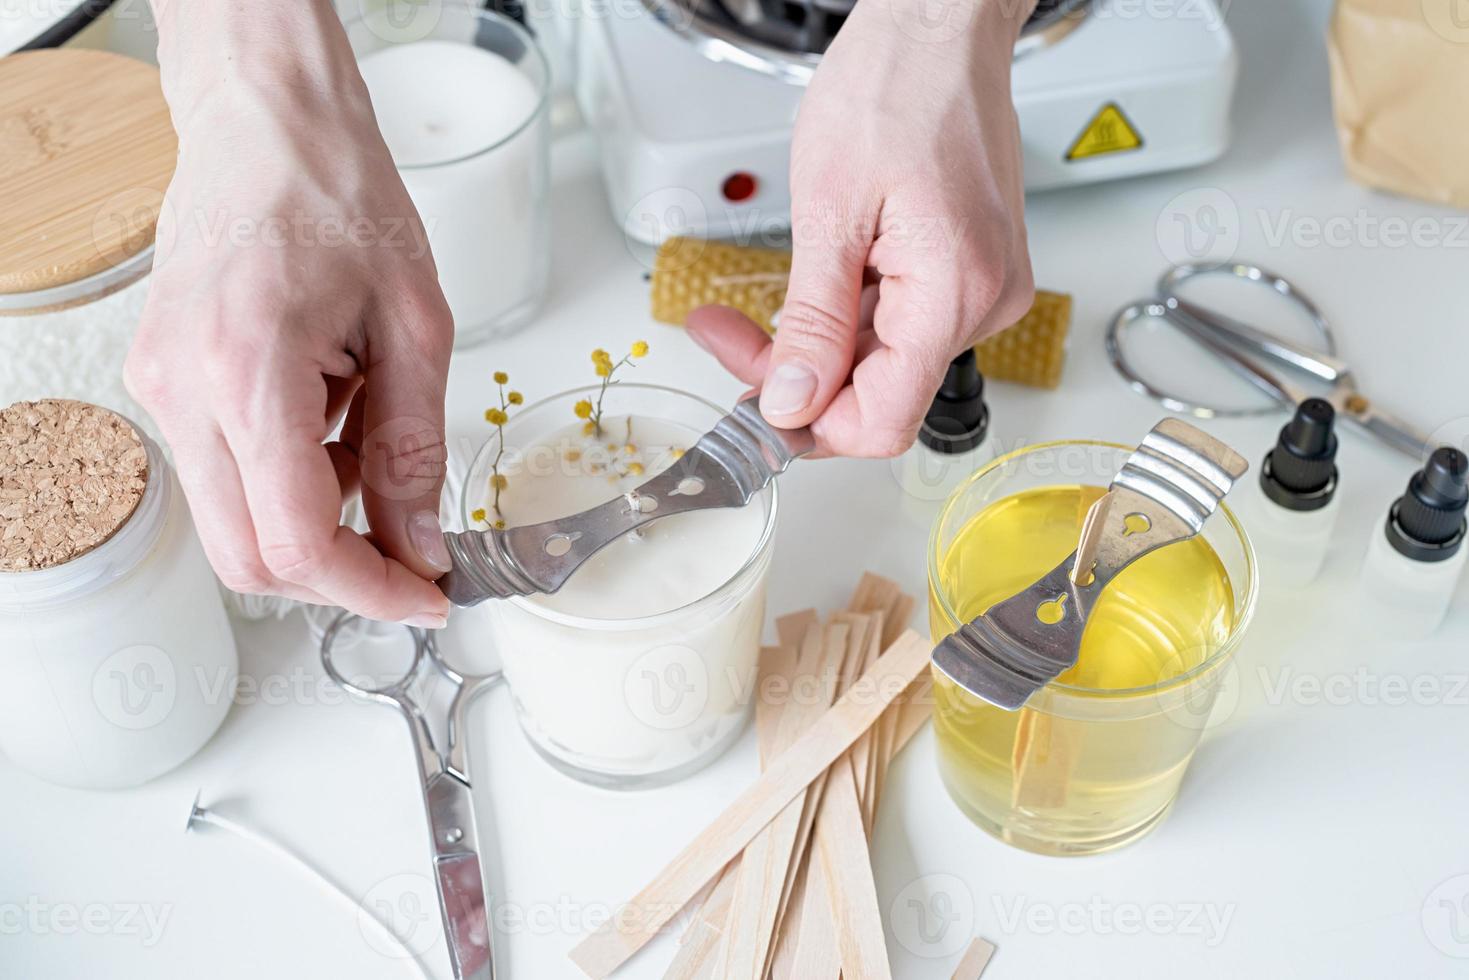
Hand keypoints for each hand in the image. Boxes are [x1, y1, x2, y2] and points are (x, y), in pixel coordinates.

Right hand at [126, 2, 451, 625]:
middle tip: (409, 547)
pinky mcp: (159, 384)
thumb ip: (415, 449)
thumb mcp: (415, 327)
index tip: (425, 593)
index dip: (368, 589)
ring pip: (232, 526)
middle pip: (249, 560)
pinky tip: (329, 420)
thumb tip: (419, 544)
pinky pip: (221, 477)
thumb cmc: (341, 199)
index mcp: (248, 374)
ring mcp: (159, 391)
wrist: (267, 128)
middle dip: (339, 573)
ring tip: (367, 437)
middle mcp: (183, 393)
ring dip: (313, 521)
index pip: (294, 544)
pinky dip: (286, 481)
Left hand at [687, 0, 1035, 456]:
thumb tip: (792, 401)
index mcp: (954, 291)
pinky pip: (900, 322)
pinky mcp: (969, 270)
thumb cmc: (895, 85)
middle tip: (724, 336)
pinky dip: (846, 315)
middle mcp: (983, 301)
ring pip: (883, 359)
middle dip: (794, 374)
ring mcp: (980, 287)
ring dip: (814, 343)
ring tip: (749, 307)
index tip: (750, 404)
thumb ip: (812, 321)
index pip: (883, 420)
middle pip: (876, 390)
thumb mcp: (829, 210)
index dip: (809, 426)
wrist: (941, 28)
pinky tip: (811, 284)